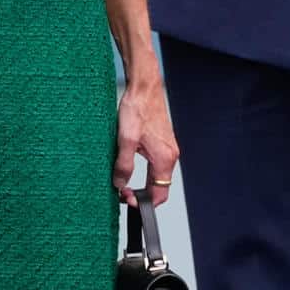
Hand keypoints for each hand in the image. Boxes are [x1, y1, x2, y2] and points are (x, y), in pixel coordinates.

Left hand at [113, 65, 178, 207]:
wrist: (144, 87)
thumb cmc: (137, 109)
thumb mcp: (125, 140)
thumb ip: (124, 165)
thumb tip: (120, 184)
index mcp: (164, 159)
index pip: (159, 194)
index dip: (143, 202)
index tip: (126, 198)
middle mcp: (170, 155)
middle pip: (159, 187)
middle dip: (141, 194)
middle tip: (122, 191)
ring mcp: (167, 148)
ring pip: (157, 176)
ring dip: (142, 182)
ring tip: (123, 179)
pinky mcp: (162, 141)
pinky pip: (156, 164)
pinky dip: (145, 171)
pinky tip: (129, 164)